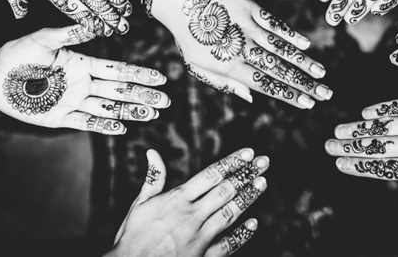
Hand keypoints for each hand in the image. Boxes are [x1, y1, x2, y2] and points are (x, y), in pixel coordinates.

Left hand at [0, 26, 169, 133]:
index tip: (160, 77)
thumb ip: (70, 34)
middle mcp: (82, 83)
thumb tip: (95, 24)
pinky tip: (122, 127)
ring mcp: (73, 101)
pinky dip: (104, 125)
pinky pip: (86, 122)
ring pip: (108, 107)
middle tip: (166, 101)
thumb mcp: (44, 39)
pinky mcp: (59, 118)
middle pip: (119, 90)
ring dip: (130, 111)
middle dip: (143, 95)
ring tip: (152, 113)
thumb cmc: (16, 54)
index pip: (117, 70)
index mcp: (82, 64)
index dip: (139, 74)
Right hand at [106, 148, 266, 256]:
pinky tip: (254, 224)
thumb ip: (153, 178)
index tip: (248, 153)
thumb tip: (153, 152)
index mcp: (177, 199)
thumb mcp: (139, 205)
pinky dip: (241, 234)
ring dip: (248, 198)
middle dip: (246, 174)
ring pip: (229, 213)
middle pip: (225, 190)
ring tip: (262, 183)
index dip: (231, 162)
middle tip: (264, 162)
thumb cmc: (133, 237)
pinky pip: (227, 245)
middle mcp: (191, 215)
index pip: (210, 174)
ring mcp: (198, 237)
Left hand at [151, 0, 331, 108]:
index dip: (288, 95)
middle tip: (325, 93)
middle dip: (303, 83)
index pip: (265, 84)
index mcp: (228, 66)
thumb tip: (252, 98)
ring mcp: (246, 27)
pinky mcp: (248, 7)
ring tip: (321, 73)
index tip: (307, 103)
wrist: (178, 0)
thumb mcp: (197, 66)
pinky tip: (305, 45)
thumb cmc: (188, 37)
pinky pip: (273, 23)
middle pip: (277, 69)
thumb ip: (225, 84)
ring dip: (302, 61)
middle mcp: (241, 48)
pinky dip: (289, 34)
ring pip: (280, 48)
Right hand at [325, 91, 397, 211]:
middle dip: (351, 147)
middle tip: (327, 146)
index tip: (340, 164)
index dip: (361, 166)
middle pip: (379, 145)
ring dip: (359, 128)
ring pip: (385, 125)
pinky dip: (382, 109)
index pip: (386, 167)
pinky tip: (367, 112)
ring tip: (339, 130)